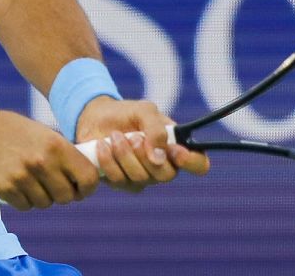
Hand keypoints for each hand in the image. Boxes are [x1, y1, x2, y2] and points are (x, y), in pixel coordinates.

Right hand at [0, 110, 98, 210]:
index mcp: (57, 145)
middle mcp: (42, 162)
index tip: (80, 188)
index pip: (88, 178)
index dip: (87, 187)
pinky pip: (26, 206)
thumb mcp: (44, 134)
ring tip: (30, 180)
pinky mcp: (6, 188)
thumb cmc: (13, 132)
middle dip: (62, 194)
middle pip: (67, 197)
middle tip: (51, 184)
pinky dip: (24, 200)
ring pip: (46, 203)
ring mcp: (23, 176)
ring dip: (41, 197)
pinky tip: (17, 184)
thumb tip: (87, 177)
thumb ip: (64, 154)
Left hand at [75, 96, 210, 192]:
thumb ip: (156, 130)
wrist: (95, 118)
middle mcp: (163, 166)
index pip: (199, 164)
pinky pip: (119, 181)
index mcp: (176, 147)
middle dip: (145, 154)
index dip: (192, 162)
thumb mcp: (144, 111)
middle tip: (132, 136)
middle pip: (166, 175)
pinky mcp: (122, 183)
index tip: (176, 151)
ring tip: (114, 136)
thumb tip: (159, 158)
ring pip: (140, 178)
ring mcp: (143, 178)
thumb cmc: (126, 113)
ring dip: (124, 154)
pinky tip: (102, 146)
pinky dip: (108, 161)